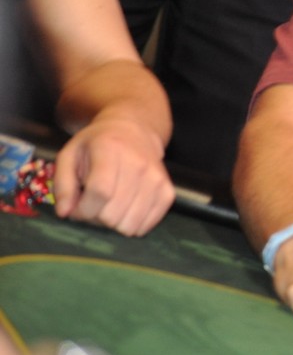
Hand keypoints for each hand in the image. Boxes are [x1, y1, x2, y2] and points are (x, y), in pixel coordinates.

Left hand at [52, 118, 173, 236]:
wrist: (136, 130)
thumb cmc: (98, 144)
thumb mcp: (70, 154)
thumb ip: (63, 184)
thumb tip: (64, 212)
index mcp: (110, 149)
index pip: (99, 192)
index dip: (83, 210)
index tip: (77, 208)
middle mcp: (138, 163)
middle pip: (113, 213)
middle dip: (96, 217)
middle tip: (94, 204)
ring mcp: (156, 178)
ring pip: (130, 224)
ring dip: (114, 223)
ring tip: (110, 206)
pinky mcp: (167, 191)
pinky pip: (148, 224)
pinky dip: (133, 224)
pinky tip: (126, 209)